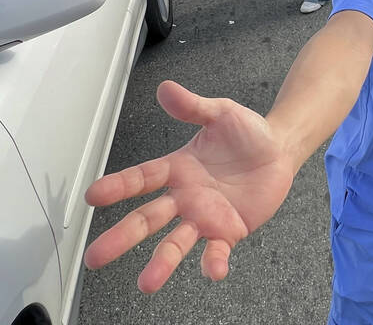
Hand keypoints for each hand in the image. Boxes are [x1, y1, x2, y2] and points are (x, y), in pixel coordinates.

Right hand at [83, 81, 293, 291]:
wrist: (280, 149)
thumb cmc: (247, 133)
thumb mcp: (220, 113)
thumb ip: (193, 106)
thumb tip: (166, 89)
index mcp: (177, 169)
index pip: (141, 179)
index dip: (117, 187)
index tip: (92, 196)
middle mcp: (185, 197)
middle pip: (147, 220)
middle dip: (121, 238)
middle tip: (95, 257)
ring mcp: (205, 217)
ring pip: (177, 242)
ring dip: (162, 263)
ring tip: (147, 283)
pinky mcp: (229, 231)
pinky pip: (217, 250)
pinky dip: (213, 263)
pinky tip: (214, 271)